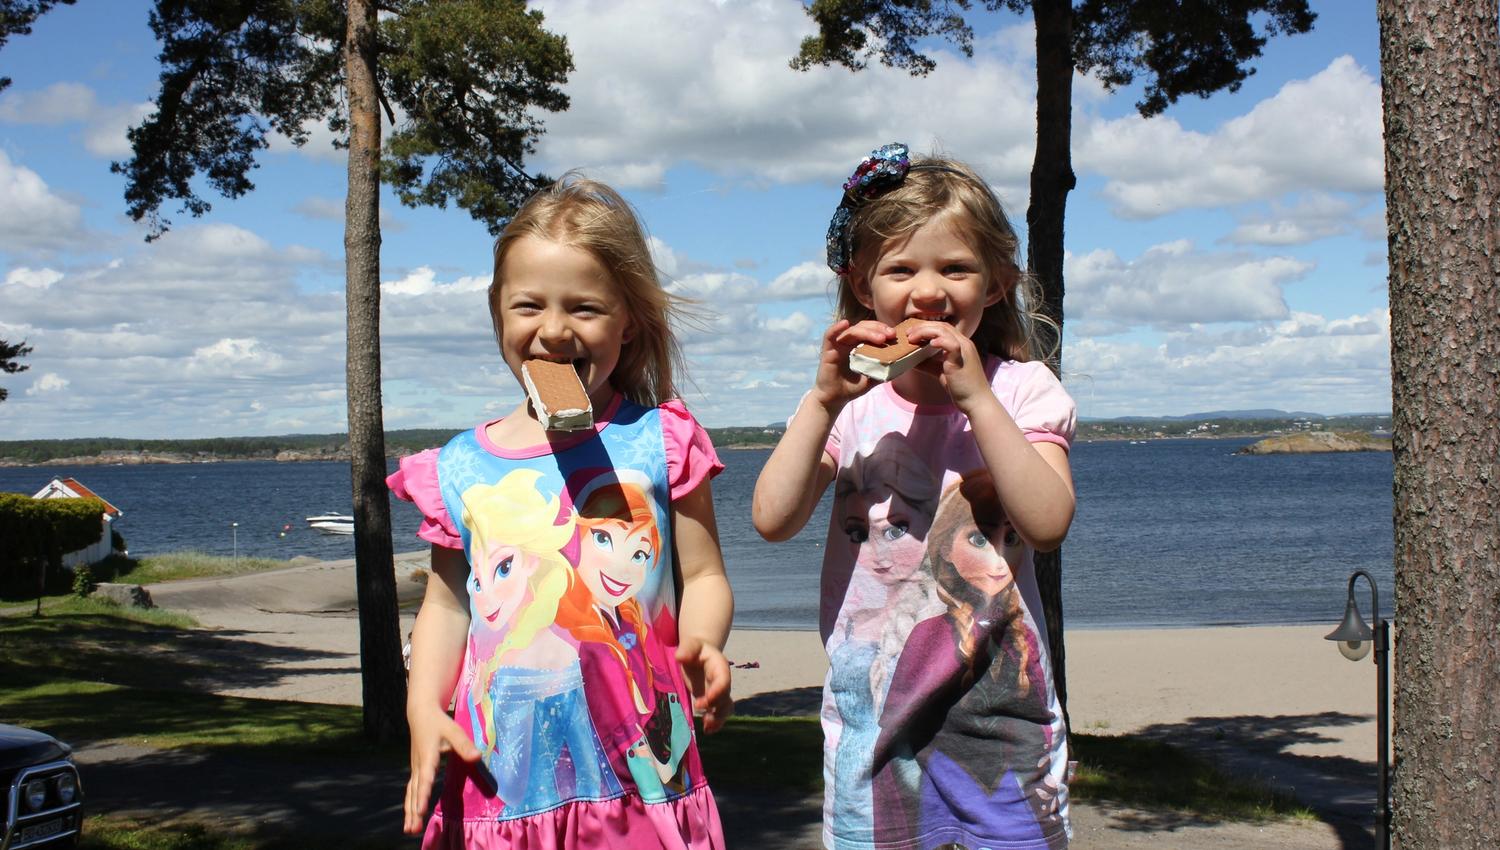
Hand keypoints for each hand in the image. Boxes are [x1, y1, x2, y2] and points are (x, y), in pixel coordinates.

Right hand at [404, 705, 479, 834]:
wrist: (420, 714)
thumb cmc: (439, 722)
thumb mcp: (453, 730)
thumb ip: (464, 745)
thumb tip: (476, 757)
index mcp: (427, 756)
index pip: (425, 778)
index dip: (424, 794)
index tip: (422, 810)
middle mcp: (418, 765)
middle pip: (415, 792)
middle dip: (414, 811)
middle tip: (413, 829)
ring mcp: (415, 769)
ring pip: (411, 793)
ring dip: (410, 812)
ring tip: (409, 830)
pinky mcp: (416, 770)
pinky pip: (411, 791)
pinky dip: (410, 804)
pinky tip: (411, 817)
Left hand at [676, 636, 732, 732]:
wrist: (698, 653)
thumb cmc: (694, 648)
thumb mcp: (691, 644)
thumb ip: (687, 648)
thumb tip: (679, 657)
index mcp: (720, 666)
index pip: (723, 681)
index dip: (716, 692)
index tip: (702, 702)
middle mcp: (723, 681)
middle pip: (725, 697)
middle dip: (714, 707)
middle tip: (697, 708)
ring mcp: (718, 692)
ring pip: (725, 709)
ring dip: (718, 719)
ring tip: (707, 727)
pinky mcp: (712, 701)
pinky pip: (719, 714)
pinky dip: (715, 723)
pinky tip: (707, 730)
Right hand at [809, 319, 889, 410]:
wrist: (834, 399)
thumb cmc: (852, 387)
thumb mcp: (872, 378)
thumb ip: (884, 370)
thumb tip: (902, 364)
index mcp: (859, 345)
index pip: (871, 330)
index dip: (882, 329)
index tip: (894, 335)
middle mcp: (848, 342)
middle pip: (863, 327)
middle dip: (878, 328)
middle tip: (890, 334)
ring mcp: (838, 345)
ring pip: (851, 330)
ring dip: (866, 331)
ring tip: (880, 338)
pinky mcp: (827, 350)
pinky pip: (830, 336)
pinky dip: (836, 328)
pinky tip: (844, 324)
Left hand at [905, 320, 990, 410]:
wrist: (976, 401)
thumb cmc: (961, 388)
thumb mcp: (941, 372)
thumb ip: (929, 364)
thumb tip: (912, 360)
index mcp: (961, 345)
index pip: (943, 328)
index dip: (926, 327)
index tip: (911, 332)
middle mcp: (964, 344)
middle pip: (942, 326)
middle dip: (922, 327)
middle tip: (907, 333)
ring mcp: (964, 350)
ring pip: (944, 331)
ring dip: (925, 331)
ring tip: (912, 337)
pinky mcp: (961, 360)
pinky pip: (951, 345)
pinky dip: (940, 341)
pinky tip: (930, 343)